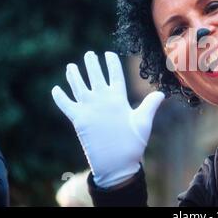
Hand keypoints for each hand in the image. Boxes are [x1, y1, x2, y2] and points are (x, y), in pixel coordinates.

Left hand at [51, 51, 164, 187]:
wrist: (115, 164)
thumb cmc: (133, 143)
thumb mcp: (144, 122)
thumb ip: (150, 105)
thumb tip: (161, 93)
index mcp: (118, 98)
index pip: (115, 74)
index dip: (112, 62)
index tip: (108, 53)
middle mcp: (101, 100)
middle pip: (94, 75)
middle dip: (92, 63)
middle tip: (89, 54)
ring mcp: (87, 109)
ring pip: (78, 86)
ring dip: (74, 75)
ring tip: (71, 66)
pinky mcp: (77, 120)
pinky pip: (65, 105)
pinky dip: (60, 97)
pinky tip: (56, 89)